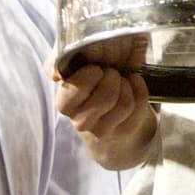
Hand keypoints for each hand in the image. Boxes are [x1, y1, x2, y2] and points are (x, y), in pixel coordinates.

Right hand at [47, 35, 156, 169]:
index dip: (93, 72)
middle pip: (107, 96)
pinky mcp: (123, 131)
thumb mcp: (74, 67)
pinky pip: (139, 106)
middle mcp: (80, 121)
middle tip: (111, 73)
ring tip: (121, 81)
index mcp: (65, 103)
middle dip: (114, 77)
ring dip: (127, 84)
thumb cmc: (91, 82)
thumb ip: (57, 62)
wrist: (109, 107)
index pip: (79, 86)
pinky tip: (133, 84)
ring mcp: (102, 130)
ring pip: (125, 103)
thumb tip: (54, 74)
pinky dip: (140, 88)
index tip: (96, 68)